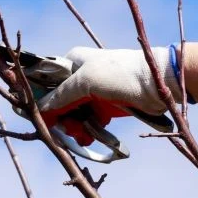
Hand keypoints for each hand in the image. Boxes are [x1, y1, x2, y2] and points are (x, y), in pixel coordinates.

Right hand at [37, 47, 180, 144]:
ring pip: (72, 114)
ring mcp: (92, 92)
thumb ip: (62, 94)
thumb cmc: (121, 74)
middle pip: (58, 101)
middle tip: (67, 129)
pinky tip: (89, 135)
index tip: (41, 117)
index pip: (47, 81)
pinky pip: (88, 120)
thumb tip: (40, 108)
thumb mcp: (86, 80)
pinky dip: (87, 129)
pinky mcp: (104, 106)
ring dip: (74, 126)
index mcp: (72, 62)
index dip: (42, 100)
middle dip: (60, 118)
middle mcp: (80, 76)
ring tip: (82, 134)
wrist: (157, 84)